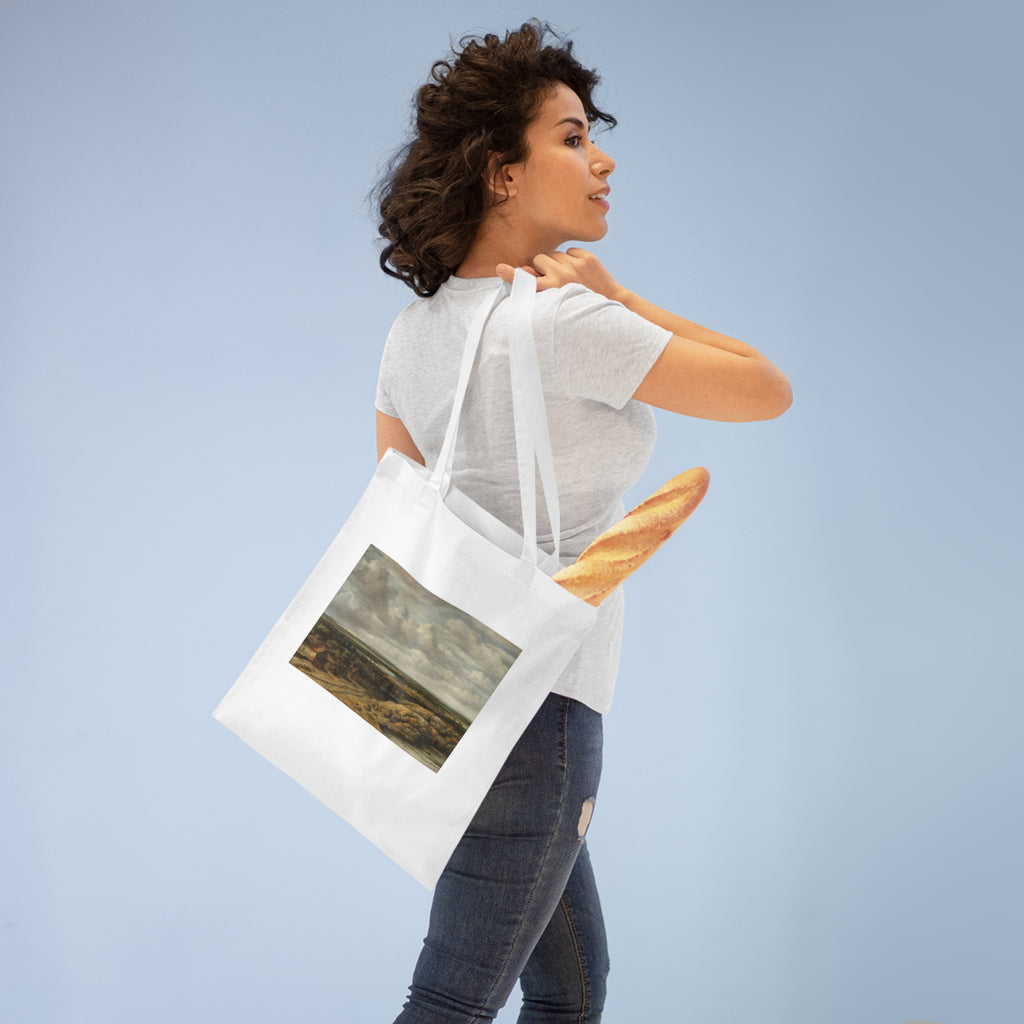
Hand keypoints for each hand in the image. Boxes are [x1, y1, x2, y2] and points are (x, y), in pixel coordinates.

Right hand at [496, 248, 627, 302]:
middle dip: (543, 266)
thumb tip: (523, 271)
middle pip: (539, 259)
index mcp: (553, 290)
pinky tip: (579, 271)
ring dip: (557, 262)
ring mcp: (576, 266)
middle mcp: (563, 277)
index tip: (499, 269)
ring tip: (568, 277)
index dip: (512, 275)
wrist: (610, 300)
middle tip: (554, 279)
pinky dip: (572, 258)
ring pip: (554, 254)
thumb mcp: (558, 299)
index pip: (528, 281)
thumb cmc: (579, 303)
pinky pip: (569, 250)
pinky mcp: (587, 257)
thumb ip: (540, 285)